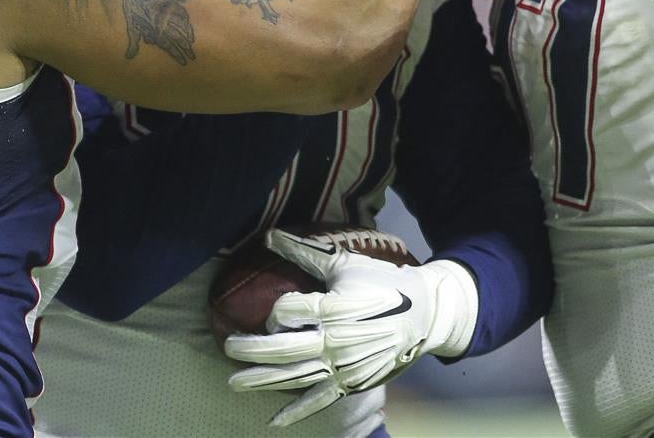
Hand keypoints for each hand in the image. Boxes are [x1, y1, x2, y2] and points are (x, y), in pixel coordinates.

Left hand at [224, 228, 477, 426]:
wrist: (426, 315)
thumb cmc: (383, 282)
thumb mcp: (344, 263)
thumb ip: (304, 252)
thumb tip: (268, 235)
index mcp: (333, 309)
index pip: (287, 311)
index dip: (275, 311)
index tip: (276, 312)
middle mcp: (335, 342)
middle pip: (283, 348)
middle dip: (252, 350)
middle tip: (228, 348)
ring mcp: (344, 367)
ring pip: (295, 377)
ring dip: (262, 381)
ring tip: (234, 383)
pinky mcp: (353, 384)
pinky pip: (320, 400)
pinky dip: (297, 412)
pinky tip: (273, 421)